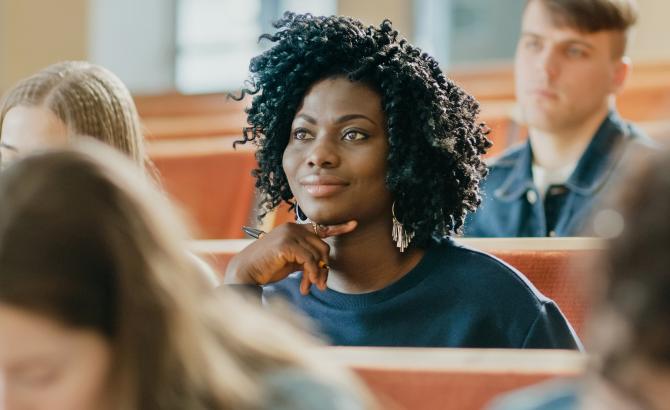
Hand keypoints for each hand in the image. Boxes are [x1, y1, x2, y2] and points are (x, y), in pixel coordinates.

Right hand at [224, 220, 357, 294]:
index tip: (354, 224)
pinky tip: (306, 284)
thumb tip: (325, 265)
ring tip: (311, 287)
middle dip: (324, 267)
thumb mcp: (292, 261)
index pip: (321, 227)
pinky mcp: (287, 244)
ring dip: (317, 275)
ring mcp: (290, 234)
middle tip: (320, 284)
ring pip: (317, 255)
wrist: (247, 271)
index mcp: (295, 229)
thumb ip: (307, 258)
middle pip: (323, 246)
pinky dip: (311, 274)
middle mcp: (293, 228)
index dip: (339, 227)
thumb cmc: (268, 267)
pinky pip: (309, 260)